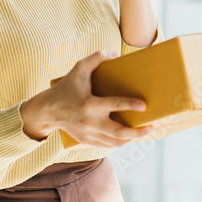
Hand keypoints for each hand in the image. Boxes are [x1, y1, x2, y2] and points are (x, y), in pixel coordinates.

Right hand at [20, 50, 153, 146]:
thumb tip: (115, 55)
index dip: (130, 105)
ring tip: (144, 131)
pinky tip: (129, 136)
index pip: (114, 105)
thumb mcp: (78, 68)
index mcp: (89, 104)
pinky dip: (120, 142)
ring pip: (115, 142)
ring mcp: (88, 134)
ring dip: (132, 138)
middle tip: (152, 126)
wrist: (49, 110)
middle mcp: (90, 121)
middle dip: (137, 132)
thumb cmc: (66, 87)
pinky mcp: (87, 141)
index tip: (144, 105)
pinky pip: (107, 146)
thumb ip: (96, 58)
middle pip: (118, 132)